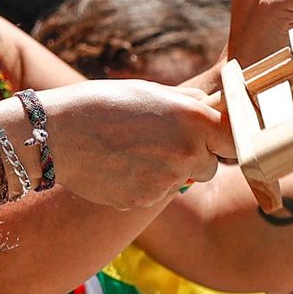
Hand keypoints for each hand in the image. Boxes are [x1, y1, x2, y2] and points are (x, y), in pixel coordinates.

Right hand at [12, 80, 233, 209]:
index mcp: (193, 120)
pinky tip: (120, 165)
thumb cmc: (103, 103)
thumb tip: (212, 105)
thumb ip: (186, 102)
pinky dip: (144, 184)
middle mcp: (186, 153)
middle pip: (210, 165)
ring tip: (133, 150)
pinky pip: (155, 194)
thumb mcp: (150, 91)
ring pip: (181, 181)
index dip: (226, 138)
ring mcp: (166, 182)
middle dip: (194, 155)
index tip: (215, 135)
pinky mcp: (144, 202)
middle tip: (163, 140)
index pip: (234, 139)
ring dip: (168, 170)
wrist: (57, 134)